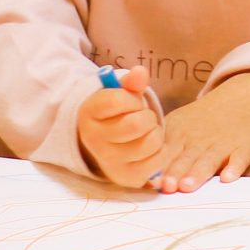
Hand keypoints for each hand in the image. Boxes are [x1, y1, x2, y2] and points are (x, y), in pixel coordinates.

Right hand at [76, 67, 165, 188]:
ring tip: (146, 132)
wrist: (108, 142)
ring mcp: (109, 162)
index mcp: (88, 114)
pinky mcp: (126, 178)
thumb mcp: (120, 92)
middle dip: (147, 116)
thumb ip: (131, 82)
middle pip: (137, 124)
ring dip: (156, 133)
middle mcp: (94, 141)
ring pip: (150, 142)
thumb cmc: (117, 113)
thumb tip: (141, 72)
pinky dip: (160, 151)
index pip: (117, 100)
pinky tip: (149, 147)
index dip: (132, 98)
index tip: (130, 102)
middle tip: (142, 118)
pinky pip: (157, 161)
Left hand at [151, 76, 249, 191]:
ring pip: (209, 160)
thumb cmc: (203, 120)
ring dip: (198, 173)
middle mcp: (200, 140)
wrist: (242, 101)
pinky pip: (239, 158)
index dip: (158, 166)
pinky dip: (235, 167)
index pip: (166, 152)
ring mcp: (223, 144)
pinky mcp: (243, 148)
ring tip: (188, 186)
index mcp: (180, 134)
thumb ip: (162, 146)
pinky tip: (228, 177)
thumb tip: (139, 172)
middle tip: (166, 186)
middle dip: (175, 172)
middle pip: (185, 158)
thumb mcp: (179, 124)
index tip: (151, 180)